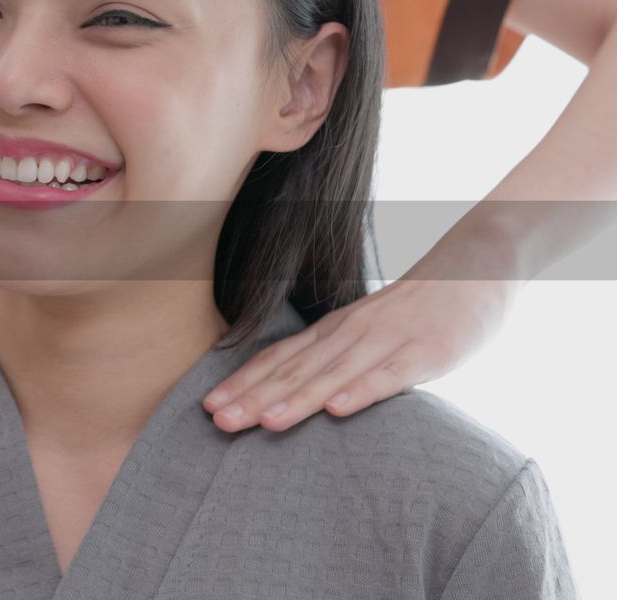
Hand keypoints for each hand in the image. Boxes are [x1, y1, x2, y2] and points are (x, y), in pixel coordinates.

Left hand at [201, 271, 520, 432]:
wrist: (478, 263)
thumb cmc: (417, 308)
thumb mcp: (365, 328)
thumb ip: (334, 357)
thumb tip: (294, 391)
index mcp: (334, 331)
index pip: (279, 359)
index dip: (243, 383)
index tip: (208, 408)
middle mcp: (351, 334)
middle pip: (296, 370)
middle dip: (254, 397)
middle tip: (217, 422)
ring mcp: (388, 341)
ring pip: (334, 374)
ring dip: (297, 399)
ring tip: (264, 422)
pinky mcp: (427, 352)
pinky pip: (390, 375)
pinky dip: (361, 391)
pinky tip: (337, 410)